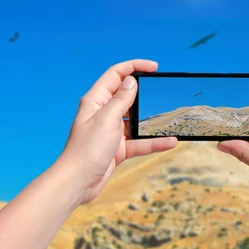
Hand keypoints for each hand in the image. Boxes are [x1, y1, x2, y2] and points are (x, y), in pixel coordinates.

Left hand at [60, 59, 177, 203]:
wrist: (78, 182)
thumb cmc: (86, 150)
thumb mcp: (107, 119)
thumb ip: (121, 99)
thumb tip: (131, 81)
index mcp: (96, 100)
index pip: (116, 74)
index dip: (134, 67)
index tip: (154, 67)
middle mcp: (103, 113)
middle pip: (127, 95)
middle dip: (145, 92)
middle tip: (163, 90)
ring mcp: (111, 131)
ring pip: (135, 120)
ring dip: (151, 120)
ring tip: (169, 116)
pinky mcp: (118, 148)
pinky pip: (139, 142)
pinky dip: (153, 142)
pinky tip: (170, 142)